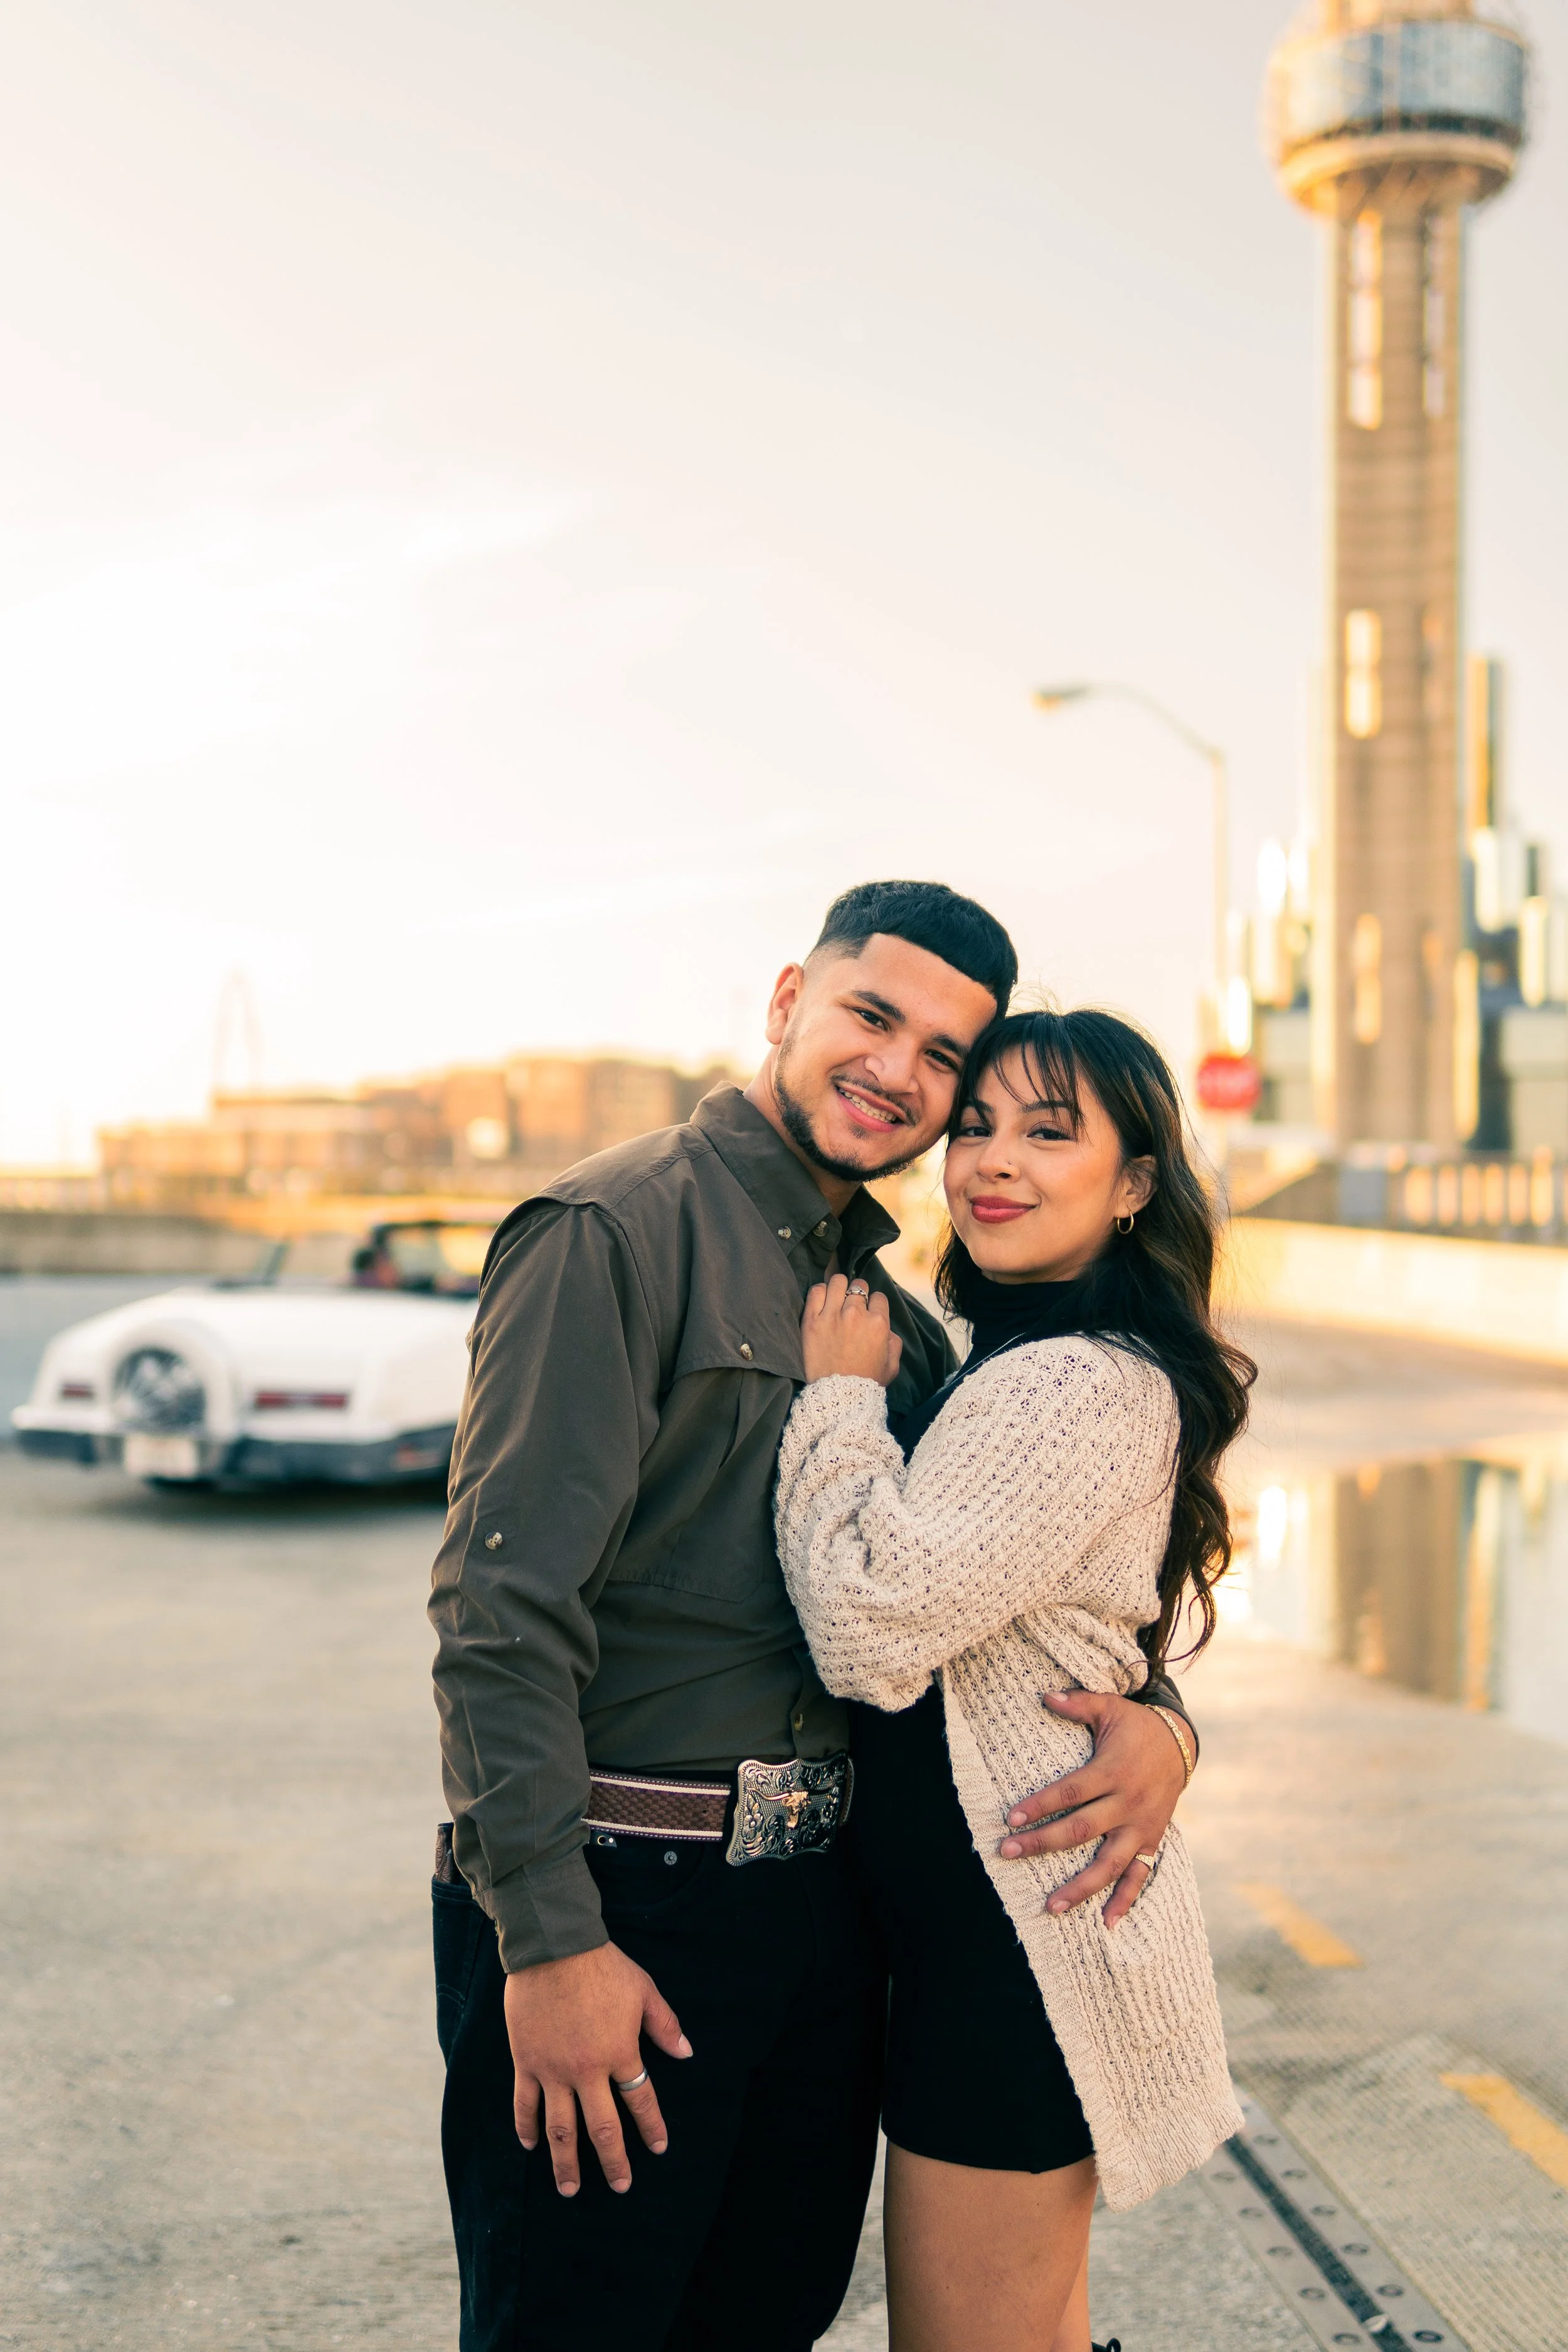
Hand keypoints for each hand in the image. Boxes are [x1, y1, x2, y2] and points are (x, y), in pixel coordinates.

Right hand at [504, 1940, 692, 2194]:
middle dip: (613, 2161)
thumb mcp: (643, 1990)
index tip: (659, 2147)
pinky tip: (530, 2146)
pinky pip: (525, 2103)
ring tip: (569, 2189)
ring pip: (560, 2128)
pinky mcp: (526, 2062)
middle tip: (620, 2186)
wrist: (554, 1947)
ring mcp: (553, 2069)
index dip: (651, 2126)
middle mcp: (587, 2070)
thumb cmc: (603, 1965)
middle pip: (602, 2127)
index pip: (640, 2100)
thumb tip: (686, 2053)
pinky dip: (526, 2128)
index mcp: (620, 2052)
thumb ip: (664, 2025)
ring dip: (565, 2162)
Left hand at [802, 1273, 903, 1386]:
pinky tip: (822, 1300)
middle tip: (851, 1306)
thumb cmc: (865, 1383)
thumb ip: (894, 1342)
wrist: (838, 1398)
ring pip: (838, 1282)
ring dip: (839, 1287)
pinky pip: (816, 1291)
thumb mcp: (892, 1366)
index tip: (867, 1313)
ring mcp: (832, 1316)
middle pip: (858, 1286)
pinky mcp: (811, 1321)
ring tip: (836, 1298)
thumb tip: (885, 1328)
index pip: (878, 1297)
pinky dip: (820, 1291)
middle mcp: (856, 1315)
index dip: (873, 1305)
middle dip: (857, 1294)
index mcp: (878, 1324)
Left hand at [997, 1691, 1185, 1927]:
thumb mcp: (1110, 1706)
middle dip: (1042, 1844)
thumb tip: (1045, 1696)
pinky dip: (1125, 1901)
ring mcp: (1140, 1827)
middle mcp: (1127, 1803)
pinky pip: (1140, 1876)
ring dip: (1080, 1888)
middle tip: (1007, 1852)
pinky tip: (1107, 1924)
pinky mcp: (1151, 1841)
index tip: (1010, 1819)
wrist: (1181, 1745)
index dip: (1040, 1806)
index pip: (1070, 1793)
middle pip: (1081, 1830)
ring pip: (1109, 1864)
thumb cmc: (1136, 1726)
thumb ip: (1079, 1703)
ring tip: (1049, 1906)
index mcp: (1112, 1771)